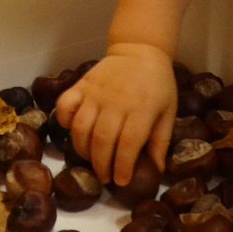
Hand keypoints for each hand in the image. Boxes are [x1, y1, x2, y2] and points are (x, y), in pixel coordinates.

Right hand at [53, 44, 176, 185]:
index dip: (122, 166)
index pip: (128, 143)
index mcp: (142, 109)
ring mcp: (96, 92)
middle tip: (104, 177)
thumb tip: (156, 169)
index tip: (120, 181)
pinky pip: (65, 105)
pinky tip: (72, 132)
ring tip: (90, 160)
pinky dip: (64, 121)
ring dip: (83, 149)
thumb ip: (161, 140)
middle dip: (101, 164)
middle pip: (102, 139)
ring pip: (81, 127)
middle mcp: (116, 101)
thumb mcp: (168, 111)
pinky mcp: (82, 84)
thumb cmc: (158, 84)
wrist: (140, 50)